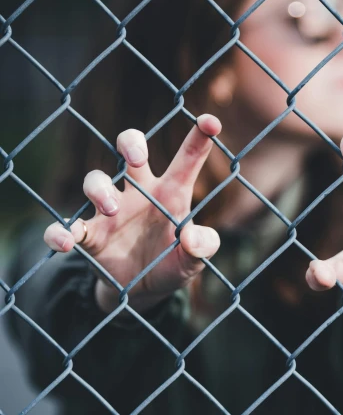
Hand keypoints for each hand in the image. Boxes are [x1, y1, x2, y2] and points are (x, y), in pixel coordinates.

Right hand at [43, 114, 221, 313]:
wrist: (144, 292)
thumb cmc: (172, 263)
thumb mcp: (195, 261)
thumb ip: (203, 247)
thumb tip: (191, 238)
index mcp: (171, 194)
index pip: (186, 160)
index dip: (199, 138)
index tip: (211, 122)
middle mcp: (138, 194)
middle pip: (129, 149)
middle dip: (130, 143)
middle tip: (134, 158)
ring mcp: (109, 212)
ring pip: (96, 180)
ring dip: (100, 189)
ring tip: (112, 209)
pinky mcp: (89, 236)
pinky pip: (67, 226)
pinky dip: (60, 231)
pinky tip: (65, 240)